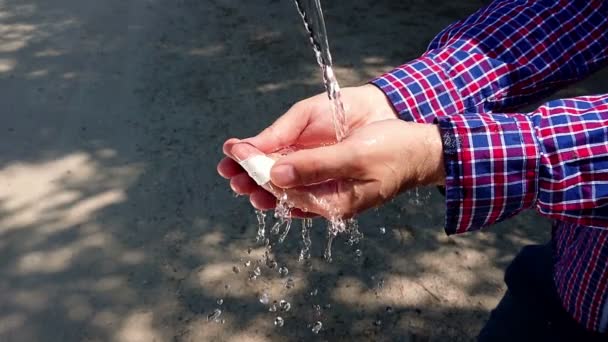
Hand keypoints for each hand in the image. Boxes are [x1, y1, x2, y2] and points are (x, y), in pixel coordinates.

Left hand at [217, 85, 444, 217]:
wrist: (421, 150)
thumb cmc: (392, 150)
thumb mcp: (354, 156)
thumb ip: (315, 166)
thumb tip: (275, 174)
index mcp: (334, 203)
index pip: (285, 191)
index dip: (258, 172)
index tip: (237, 155)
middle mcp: (328, 203)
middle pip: (282, 193)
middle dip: (253, 179)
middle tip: (227, 169)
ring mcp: (330, 194)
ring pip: (288, 187)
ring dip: (263, 176)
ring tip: (236, 168)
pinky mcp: (332, 183)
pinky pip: (301, 183)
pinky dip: (282, 173)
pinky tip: (264, 167)